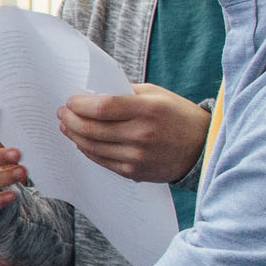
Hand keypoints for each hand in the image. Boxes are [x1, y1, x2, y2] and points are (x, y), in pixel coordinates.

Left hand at [59, 84, 209, 181]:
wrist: (203, 147)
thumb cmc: (176, 115)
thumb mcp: (156, 94)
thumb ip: (125, 93)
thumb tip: (91, 93)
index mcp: (147, 110)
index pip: (102, 108)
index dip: (79, 105)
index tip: (69, 101)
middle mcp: (142, 134)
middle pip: (92, 129)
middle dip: (70, 120)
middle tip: (62, 113)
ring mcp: (138, 157)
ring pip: (93, 147)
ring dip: (74, 135)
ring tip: (66, 126)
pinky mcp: (135, 173)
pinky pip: (102, 161)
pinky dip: (87, 150)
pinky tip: (81, 142)